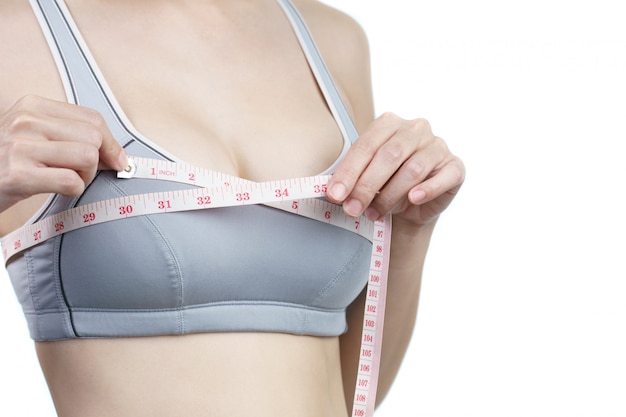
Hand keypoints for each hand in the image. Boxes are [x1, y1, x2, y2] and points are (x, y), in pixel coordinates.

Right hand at [0, 95, 127, 212]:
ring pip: (87, 157)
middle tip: (82, 173)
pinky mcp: (18, 175)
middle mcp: (26, 122)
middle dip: (98, 161)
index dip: (111, 143)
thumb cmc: (5, 162)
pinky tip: (57, 190)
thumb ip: (69, 135)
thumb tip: (116, 154)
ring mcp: (20, 147)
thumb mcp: (32, 137)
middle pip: (94, 137)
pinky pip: (71, 181)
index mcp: (33, 107)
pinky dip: (73, 190)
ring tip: (66, 180)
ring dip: (85, 176)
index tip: (115, 159)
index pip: (93, 118)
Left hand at [327, 112, 463, 227]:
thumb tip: (335, 191)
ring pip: (413, 169)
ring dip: (390, 195)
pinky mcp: (455, 166)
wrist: (412, 206)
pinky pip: (443, 177)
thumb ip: (352, 178)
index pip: (366, 146)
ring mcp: (438, 146)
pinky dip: (427, 190)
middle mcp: (416, 129)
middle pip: (389, 156)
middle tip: (352, 208)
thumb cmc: (386, 184)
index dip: (349, 171)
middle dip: (367, 186)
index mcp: (389, 123)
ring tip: (375, 213)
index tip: (336, 194)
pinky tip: (413, 199)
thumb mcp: (365, 177)